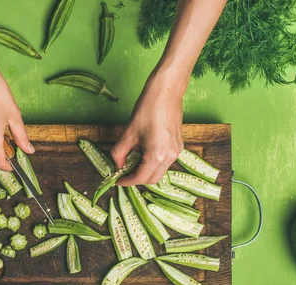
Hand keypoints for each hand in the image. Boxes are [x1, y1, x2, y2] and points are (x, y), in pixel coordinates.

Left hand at [112, 69, 184, 185]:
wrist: (167, 92)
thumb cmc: (147, 109)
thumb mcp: (128, 133)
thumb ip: (120, 152)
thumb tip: (118, 165)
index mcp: (157, 156)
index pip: (140, 178)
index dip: (127, 181)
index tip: (118, 180)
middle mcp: (170, 157)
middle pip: (152, 179)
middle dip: (137, 178)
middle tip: (123, 173)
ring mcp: (176, 152)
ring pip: (159, 171)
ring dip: (145, 170)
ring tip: (132, 161)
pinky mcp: (178, 146)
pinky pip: (165, 162)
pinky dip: (153, 163)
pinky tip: (143, 153)